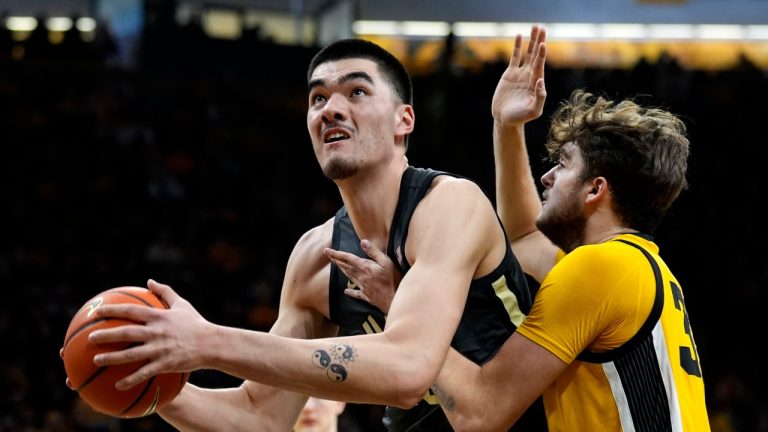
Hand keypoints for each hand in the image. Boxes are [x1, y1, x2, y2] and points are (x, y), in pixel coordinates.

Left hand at [88, 279, 209, 389]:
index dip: (112, 310)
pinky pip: (144, 373)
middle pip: (126, 333)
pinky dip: (130, 379)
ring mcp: (160, 349)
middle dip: (106, 335)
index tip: (97, 311)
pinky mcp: (165, 364)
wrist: (211, 344)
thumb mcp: (182, 304)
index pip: (130, 311)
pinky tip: (117, 385)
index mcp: (159, 317)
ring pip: (131, 354)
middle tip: (90, 338)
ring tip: (96, 360)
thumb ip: (165, 292)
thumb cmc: (196, 323)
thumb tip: (149, 281)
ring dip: (111, 358)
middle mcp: (157, 332)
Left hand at [324, 239, 400, 312]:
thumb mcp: (386, 262)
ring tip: (337, 266)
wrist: (393, 300)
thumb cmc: (392, 280)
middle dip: (336, 261)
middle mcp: (360, 276)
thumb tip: (363, 242)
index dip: (336, 254)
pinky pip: (356, 293)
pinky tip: (346, 291)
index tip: (326, 250)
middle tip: (329, 255)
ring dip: (342, 270)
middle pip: (346, 267)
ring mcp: (363, 287)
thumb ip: (374, 252)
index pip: (347, 258)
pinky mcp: (366, 296)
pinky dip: (350, 292)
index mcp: (364, 267)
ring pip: (349, 277)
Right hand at [491, 25, 546, 126]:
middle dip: (539, 42)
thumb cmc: (520, 118)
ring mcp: (520, 74)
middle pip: (536, 55)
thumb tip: (540, 81)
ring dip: (531, 41)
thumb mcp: (533, 111)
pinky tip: (519, 36)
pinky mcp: (510, 74)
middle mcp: (530, 76)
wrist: (505, 119)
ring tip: (535, 27)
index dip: (541, 55)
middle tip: (542, 28)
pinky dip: (517, 47)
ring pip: (527, 53)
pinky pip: (515, 57)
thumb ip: (539, 98)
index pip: (540, 66)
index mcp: (536, 83)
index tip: (543, 44)